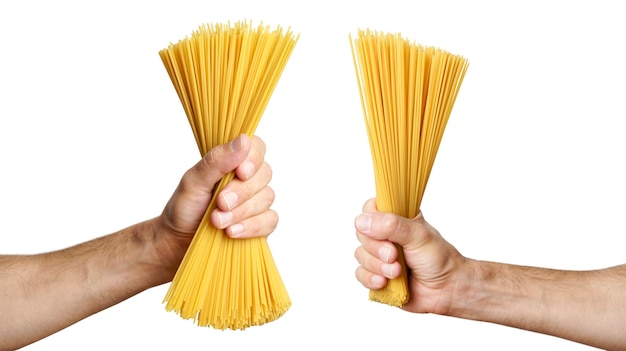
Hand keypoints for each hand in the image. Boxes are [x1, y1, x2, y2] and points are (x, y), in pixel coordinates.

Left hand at [156, 134, 277, 277]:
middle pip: (264, 174)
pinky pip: (269, 221)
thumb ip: (217, 161)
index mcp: (233, 161)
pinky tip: (231, 232)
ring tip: (217, 221)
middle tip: (220, 203)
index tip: (240, 172)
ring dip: (241, 212)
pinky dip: (251, 227)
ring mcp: (256, 201)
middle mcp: (249, 178)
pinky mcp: (260, 223)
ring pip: (266, 198)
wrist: (178, 242)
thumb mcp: (193, 181)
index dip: (254, 158)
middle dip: (241, 191)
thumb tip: (243, 140)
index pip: (257, 147)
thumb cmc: (185, 208)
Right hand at [353, 198, 465, 314]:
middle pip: (361, 234)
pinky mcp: (376, 274)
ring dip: (377, 266)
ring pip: (360, 255)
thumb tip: (362, 222)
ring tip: (397, 272)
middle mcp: (385, 235)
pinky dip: (371, 279)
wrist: (446, 290)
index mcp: (396, 218)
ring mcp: (379, 255)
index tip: (384, 232)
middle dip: (377, 249)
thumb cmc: (439, 259)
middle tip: (395, 255)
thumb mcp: (418, 236)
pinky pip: (360, 274)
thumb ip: (392, 226)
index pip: (370, 209)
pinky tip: (385, 282)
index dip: (371, 220)